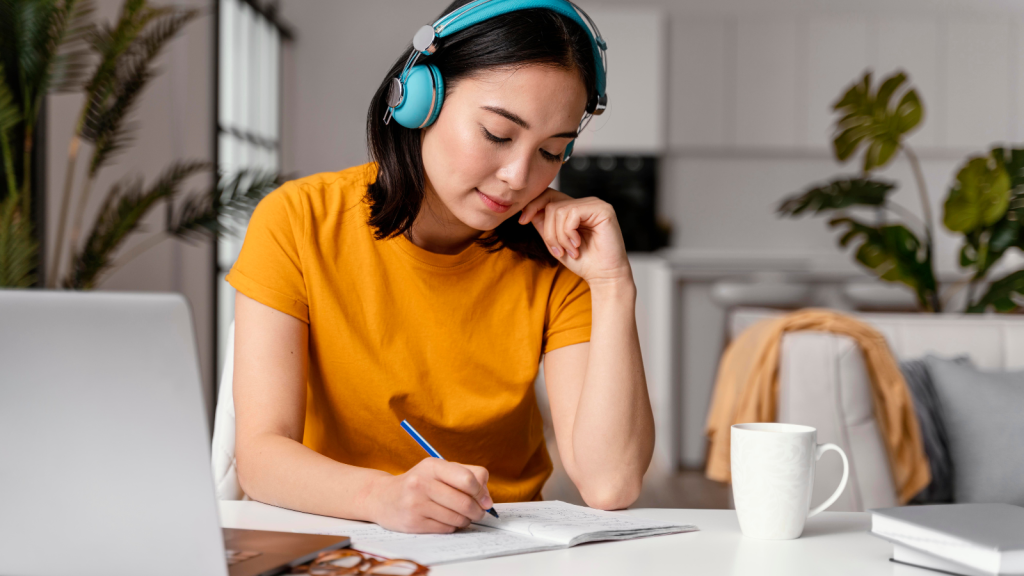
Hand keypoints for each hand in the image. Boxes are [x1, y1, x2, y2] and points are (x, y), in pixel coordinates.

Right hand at [367, 458, 493, 532]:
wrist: (384, 498)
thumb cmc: (420, 483)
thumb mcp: (440, 470)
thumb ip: (468, 476)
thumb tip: (487, 500)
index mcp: (432, 465)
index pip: (468, 479)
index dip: (481, 492)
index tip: (484, 500)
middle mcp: (421, 483)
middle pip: (465, 502)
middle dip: (477, 511)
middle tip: (478, 512)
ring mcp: (415, 504)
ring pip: (457, 518)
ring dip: (465, 520)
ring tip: (460, 516)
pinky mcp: (413, 523)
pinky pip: (446, 529)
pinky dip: (451, 527)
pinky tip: (445, 520)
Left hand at [519, 188, 631, 285]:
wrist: (604, 276)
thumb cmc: (583, 262)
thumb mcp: (555, 243)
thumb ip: (544, 225)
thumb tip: (527, 211)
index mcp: (575, 209)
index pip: (548, 196)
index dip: (532, 205)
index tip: (522, 221)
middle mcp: (585, 203)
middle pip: (551, 205)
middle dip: (548, 232)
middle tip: (558, 251)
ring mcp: (595, 204)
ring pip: (558, 210)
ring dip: (559, 236)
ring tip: (570, 250)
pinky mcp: (603, 210)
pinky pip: (572, 214)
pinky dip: (568, 233)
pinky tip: (577, 245)